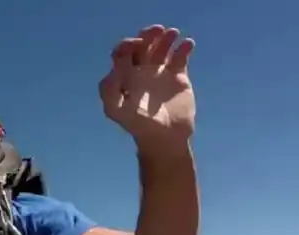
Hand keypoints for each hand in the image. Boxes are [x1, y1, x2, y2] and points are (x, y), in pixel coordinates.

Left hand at [99, 25, 194, 153]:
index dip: (128, 44)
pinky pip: (180, 57)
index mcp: (125, 78)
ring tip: (173, 34)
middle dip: (148, 35)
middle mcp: (141, 72)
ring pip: (162, 48)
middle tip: (158, 31)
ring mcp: (160, 74)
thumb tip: (115, 68)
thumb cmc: (138, 126)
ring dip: (166, 38)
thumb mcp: (117, 110)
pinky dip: (184, 48)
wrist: (164, 139)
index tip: (137, 45)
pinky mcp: (178, 77)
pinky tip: (187, 45)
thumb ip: (110, 90)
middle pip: (143, 45)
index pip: (123, 52)